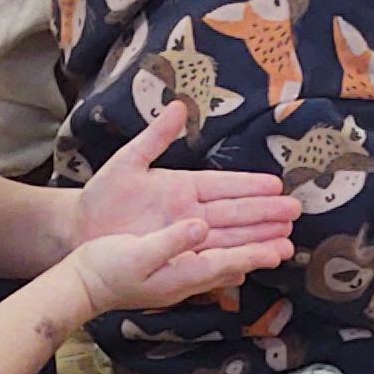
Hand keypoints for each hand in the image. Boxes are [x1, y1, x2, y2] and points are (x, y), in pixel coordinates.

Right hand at [70, 212, 286, 318]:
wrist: (79, 285)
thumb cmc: (104, 268)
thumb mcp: (136, 252)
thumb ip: (171, 240)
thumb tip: (200, 225)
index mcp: (181, 270)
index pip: (227, 260)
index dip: (255, 252)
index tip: (280, 246)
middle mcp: (185, 277)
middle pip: (232, 261)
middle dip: (261, 249)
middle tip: (291, 243)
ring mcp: (179, 278)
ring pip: (224, 262)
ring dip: (250, 252)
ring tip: (276, 245)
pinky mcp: (170, 274)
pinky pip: (209, 266)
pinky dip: (229, 260)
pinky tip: (238, 262)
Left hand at [72, 99, 295, 260]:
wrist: (79, 231)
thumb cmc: (101, 196)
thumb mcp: (127, 162)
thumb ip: (155, 137)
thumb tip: (179, 107)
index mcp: (183, 187)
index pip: (225, 186)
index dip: (251, 187)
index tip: (278, 186)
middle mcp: (190, 213)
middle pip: (235, 214)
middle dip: (265, 215)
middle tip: (294, 215)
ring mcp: (184, 237)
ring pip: (228, 240)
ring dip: (256, 242)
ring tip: (285, 245)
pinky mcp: (175, 256)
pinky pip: (208, 261)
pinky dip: (230, 265)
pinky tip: (251, 265)